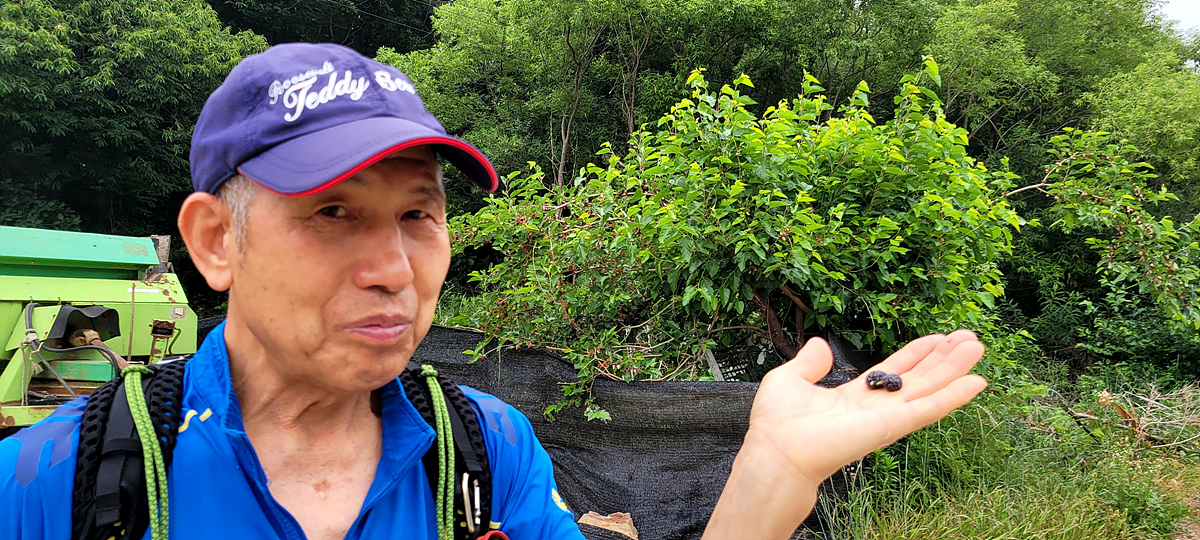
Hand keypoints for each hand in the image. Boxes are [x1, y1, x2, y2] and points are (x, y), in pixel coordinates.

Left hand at [703, 330, 986, 539]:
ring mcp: (886, 418)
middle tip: (971, 338)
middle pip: (919, 378)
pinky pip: (929, 409)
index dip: (917, 353)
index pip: (894, 370)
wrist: (777, 450)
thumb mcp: (790, 379)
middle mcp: (875, 407)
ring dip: (956, 369)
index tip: (939, 337)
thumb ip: (809, 362)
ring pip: (930, 389)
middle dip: (944, 358)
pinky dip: (954, 396)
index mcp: (854, 396)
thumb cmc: (777, 423)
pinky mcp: (891, 427)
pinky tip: (977, 382)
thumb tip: (820, 345)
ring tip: (978, 348)